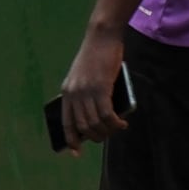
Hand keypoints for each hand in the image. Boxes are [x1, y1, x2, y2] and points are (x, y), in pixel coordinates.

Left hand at [57, 29, 131, 144]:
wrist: (101, 37)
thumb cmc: (96, 56)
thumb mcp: (84, 76)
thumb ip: (86, 94)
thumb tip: (97, 118)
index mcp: (67, 91)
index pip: (66, 122)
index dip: (71, 139)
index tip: (76, 152)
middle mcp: (74, 93)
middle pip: (83, 126)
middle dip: (96, 136)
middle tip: (107, 136)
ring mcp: (87, 91)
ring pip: (96, 123)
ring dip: (107, 131)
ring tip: (117, 129)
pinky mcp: (101, 88)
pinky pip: (107, 115)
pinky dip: (115, 123)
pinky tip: (122, 123)